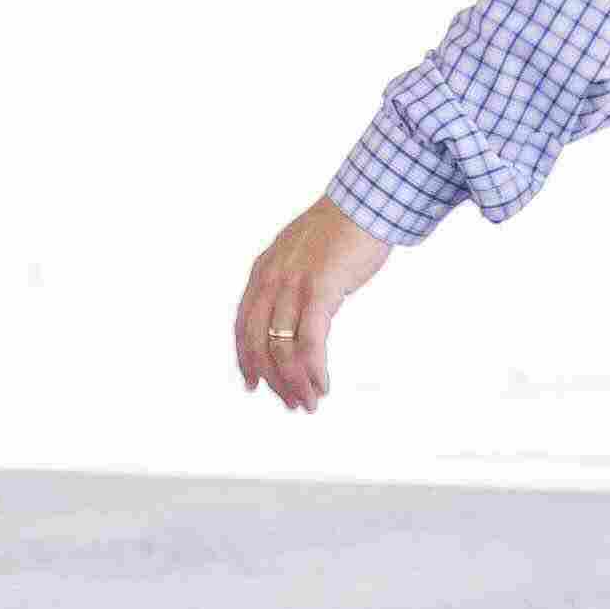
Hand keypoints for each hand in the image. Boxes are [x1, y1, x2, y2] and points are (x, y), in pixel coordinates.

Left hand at [230, 197, 395, 412]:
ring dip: (295, 383)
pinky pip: (310, 343)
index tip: (253, 384)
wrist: (366, 205)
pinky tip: (322, 384)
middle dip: (272, 380)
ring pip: (282, 349)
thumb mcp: (300, 255)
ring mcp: (293, 286)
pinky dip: (314, 369)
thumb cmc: (341, 230)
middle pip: (259, 344)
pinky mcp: (320, 291)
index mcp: (263, 272)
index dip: (246, 359)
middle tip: (291, 403)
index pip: (243, 326)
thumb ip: (290, 280)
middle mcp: (271, 280)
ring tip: (309, 402)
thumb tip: (293, 312)